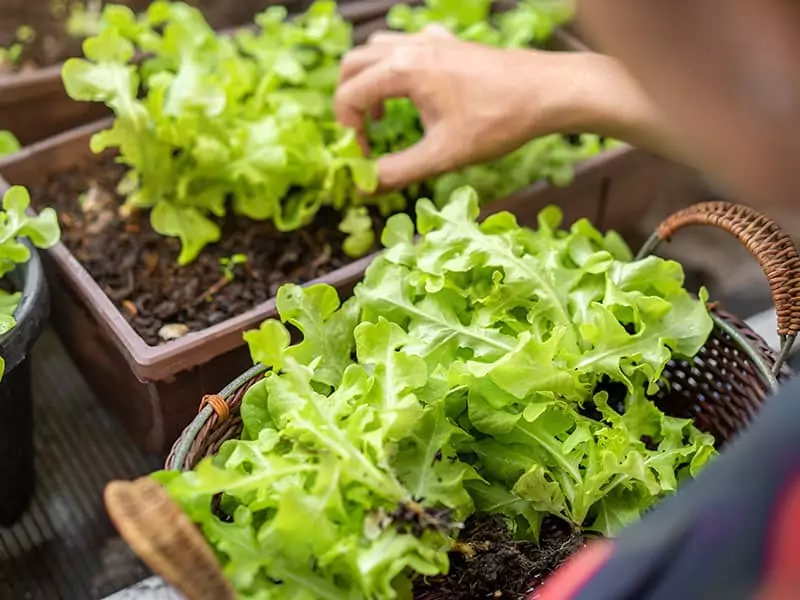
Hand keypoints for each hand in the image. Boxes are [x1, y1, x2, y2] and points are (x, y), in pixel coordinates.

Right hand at [335, 25, 578, 190]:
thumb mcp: (443, 154)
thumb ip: (398, 171)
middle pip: (353, 64)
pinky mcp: (450, 43)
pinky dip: (398, 64)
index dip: (348, 132)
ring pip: (378, 49)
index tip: (365, 159)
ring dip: (370, 80)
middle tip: (365, 136)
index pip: (349, 96)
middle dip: (350, 102)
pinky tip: (415, 88)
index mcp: (403, 70)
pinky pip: (409, 42)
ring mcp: (432, 40)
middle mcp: (411, 47)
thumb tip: (364, 186)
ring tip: (385, 115)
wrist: (549, 91)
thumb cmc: (499, 121)